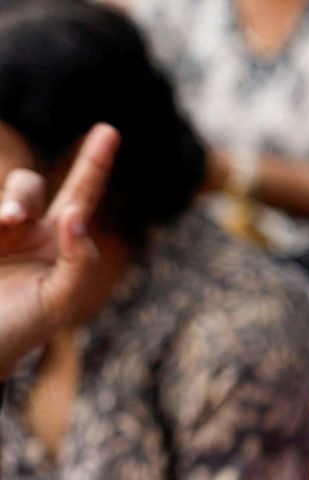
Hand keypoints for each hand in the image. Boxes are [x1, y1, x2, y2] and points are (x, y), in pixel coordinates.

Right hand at [0, 124, 118, 372]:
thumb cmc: (19, 331)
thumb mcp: (61, 302)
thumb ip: (79, 261)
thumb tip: (76, 216)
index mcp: (58, 244)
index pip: (81, 196)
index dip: (94, 163)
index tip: (109, 129)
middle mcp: (25, 231)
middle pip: (30, 186)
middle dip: (23, 193)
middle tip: (12, 218)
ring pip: (10, 195)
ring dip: (8, 204)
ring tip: (3, 223)